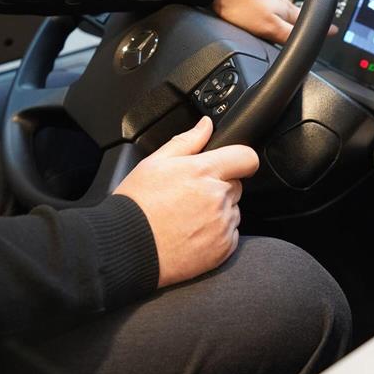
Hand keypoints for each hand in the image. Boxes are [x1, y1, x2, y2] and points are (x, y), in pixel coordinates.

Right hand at [114, 116, 258, 287]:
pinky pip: (230, 235)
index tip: (231, 165)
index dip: (240, 159)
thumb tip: (206, 126)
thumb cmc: (137, 206)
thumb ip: (186, 141)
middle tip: (190, 196)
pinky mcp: (223, 248)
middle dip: (219, 187)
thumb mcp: (154, 163)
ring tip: (187, 218)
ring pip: (232, 211)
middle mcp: (218, 197)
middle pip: (235, 185)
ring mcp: (222, 224)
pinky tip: (192, 235)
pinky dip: (217, 235)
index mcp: (204, 171)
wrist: (128, 247)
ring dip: (218, 212)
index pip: (246, 157)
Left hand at [213, 0, 335, 43]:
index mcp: (284, 9)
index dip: (320, 28)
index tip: (333, 31)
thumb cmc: (239, 3)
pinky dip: (269, 6)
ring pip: (279, 5)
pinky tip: (263, 9)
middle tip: (311, 25)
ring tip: (290, 19)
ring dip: (286, 13)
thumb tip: (307, 47)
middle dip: (302, 20)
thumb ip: (287, 36)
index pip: (306, 21)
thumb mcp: (267, 27)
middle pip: (293, 12)